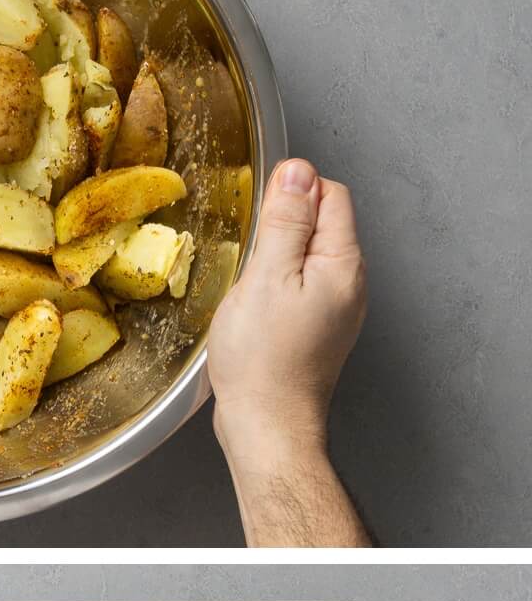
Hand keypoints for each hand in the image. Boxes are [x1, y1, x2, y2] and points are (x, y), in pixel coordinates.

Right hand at [207, 157, 366, 459]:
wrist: (267, 427)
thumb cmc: (263, 363)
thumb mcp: (267, 278)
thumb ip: (286, 221)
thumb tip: (297, 172)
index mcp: (343, 264)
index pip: (329, 194)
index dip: (291, 193)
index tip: (260, 220)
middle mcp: (349, 284)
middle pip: (319, 223)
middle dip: (281, 229)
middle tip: (251, 263)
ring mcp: (336, 309)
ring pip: (305, 257)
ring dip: (274, 261)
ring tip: (250, 291)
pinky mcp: (318, 330)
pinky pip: (298, 288)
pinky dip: (275, 288)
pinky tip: (254, 312)